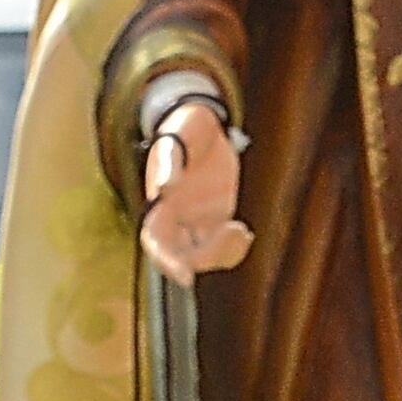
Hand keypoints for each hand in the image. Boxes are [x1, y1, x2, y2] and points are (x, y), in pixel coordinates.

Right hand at [140, 111, 252, 279]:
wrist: (204, 123)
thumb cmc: (184, 128)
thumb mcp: (176, 138)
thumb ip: (168, 162)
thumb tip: (164, 188)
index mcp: (157, 206)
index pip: (156, 243)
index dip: (168, 263)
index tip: (186, 277)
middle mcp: (174, 220)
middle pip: (182, 255)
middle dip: (204, 260)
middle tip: (233, 234)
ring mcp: (195, 221)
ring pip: (204, 254)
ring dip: (223, 254)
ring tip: (241, 231)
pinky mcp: (216, 218)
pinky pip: (223, 244)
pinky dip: (234, 247)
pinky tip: (246, 234)